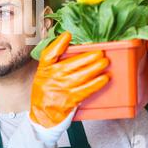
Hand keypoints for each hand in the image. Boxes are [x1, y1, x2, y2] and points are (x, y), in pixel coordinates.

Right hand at [29, 31, 109, 147]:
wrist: (43, 112)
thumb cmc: (45, 89)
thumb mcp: (43, 70)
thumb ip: (53, 55)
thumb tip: (66, 36)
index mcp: (46, 68)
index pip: (49, 54)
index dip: (58, 44)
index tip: (68, 35)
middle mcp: (55, 77)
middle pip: (72, 64)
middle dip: (88, 57)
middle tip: (100, 52)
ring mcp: (64, 88)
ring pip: (82, 76)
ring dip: (95, 68)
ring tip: (104, 62)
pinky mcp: (72, 98)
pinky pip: (87, 89)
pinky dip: (96, 83)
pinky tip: (104, 78)